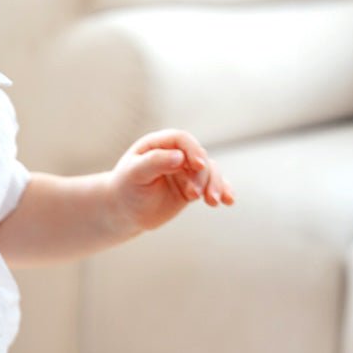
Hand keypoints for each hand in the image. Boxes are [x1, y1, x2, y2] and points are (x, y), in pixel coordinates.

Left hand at [109, 129, 233, 233]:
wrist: (124, 211)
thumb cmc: (125, 188)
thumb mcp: (135, 174)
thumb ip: (155, 162)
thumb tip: (180, 157)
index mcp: (158, 144)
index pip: (182, 140)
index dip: (193, 150)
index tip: (198, 166)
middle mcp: (175, 154)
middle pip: (199, 157)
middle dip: (203, 175)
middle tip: (195, 195)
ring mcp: (185, 171)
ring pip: (210, 171)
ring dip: (215, 185)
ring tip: (213, 202)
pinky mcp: (192, 187)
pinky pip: (212, 185)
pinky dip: (222, 191)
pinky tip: (228, 201)